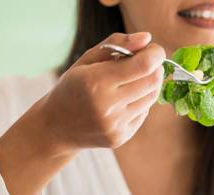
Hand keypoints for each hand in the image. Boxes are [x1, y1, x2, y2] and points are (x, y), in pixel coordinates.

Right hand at [0, 32, 164, 194]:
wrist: (57, 127)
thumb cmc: (73, 87)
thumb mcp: (87, 60)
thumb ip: (117, 44)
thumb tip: (146, 38)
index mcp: (95, 81)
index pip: (142, 66)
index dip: (155, 54)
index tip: (154, 50)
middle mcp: (106, 106)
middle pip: (151, 82)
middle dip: (156, 68)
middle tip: (149, 63)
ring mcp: (114, 125)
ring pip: (150, 98)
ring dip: (150, 85)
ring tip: (135, 80)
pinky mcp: (120, 137)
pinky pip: (143, 114)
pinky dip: (140, 102)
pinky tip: (125, 100)